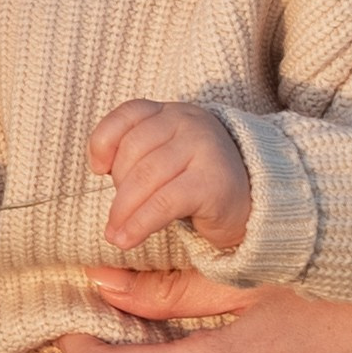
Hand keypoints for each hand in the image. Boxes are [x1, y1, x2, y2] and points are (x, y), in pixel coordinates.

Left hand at [88, 99, 250, 253]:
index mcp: (172, 113)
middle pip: (133, 150)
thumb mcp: (165, 159)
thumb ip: (136, 154)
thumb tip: (99, 168)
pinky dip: (140, 223)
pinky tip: (127, 239)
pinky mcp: (213, 181)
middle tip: (114, 219)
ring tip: (115, 236)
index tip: (97, 169)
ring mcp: (205, 148)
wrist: (253, 202)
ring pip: (146, 177)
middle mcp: (189, 123)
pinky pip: (165, 201)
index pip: (129, 114)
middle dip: (118, 189)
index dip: (104, 140)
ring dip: (123, 211)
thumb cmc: (196, 182)